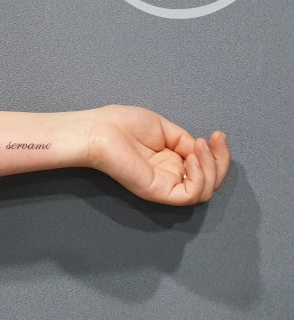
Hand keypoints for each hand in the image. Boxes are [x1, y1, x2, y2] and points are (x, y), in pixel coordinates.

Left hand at [87, 105, 230, 205]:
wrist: (98, 130)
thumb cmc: (121, 124)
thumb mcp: (163, 129)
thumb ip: (184, 142)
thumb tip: (201, 149)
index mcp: (171, 162)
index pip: (205, 168)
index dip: (218, 155)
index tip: (218, 135)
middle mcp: (170, 176)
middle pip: (210, 182)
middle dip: (221, 162)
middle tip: (215, 141)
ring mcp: (164, 186)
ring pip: (204, 191)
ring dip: (212, 168)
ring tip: (199, 148)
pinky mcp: (157, 192)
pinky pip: (190, 195)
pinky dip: (199, 177)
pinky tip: (191, 159)